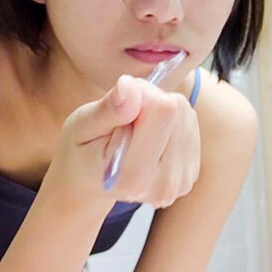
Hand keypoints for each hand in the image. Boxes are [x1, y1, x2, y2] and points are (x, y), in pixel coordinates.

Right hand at [44, 74, 200, 209]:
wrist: (87, 184)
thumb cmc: (81, 152)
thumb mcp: (80, 126)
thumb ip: (108, 109)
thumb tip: (130, 86)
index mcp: (133, 178)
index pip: (163, 110)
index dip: (142, 93)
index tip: (120, 103)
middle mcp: (163, 185)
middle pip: (178, 110)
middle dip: (151, 100)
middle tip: (124, 116)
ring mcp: (180, 182)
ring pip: (187, 114)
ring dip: (160, 110)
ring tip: (133, 127)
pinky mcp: (190, 174)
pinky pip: (191, 124)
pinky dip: (170, 122)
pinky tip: (148, 136)